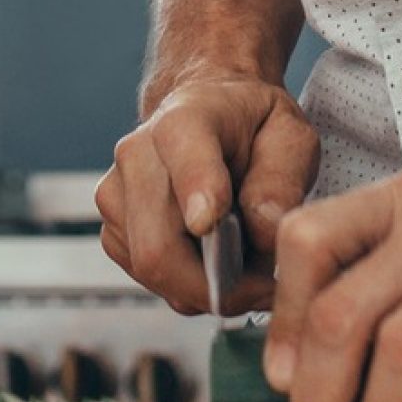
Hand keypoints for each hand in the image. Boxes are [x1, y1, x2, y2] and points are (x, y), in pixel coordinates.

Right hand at [96, 70, 318, 312]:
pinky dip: (185, 285)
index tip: (211, 224)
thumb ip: (282, 179)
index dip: (196, 195)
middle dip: (216, 284)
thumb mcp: (288, 137)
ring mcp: (116, 193)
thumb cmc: (250, 128)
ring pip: (152, 270)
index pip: (184, 161)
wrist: (211, 116)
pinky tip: (212, 260)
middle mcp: (137, 155)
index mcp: (185, 122)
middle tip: (263, 285)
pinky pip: (148, 278)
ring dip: (203, 286)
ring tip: (242, 264)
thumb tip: (264, 228)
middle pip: (158, 246)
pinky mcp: (112, 227)